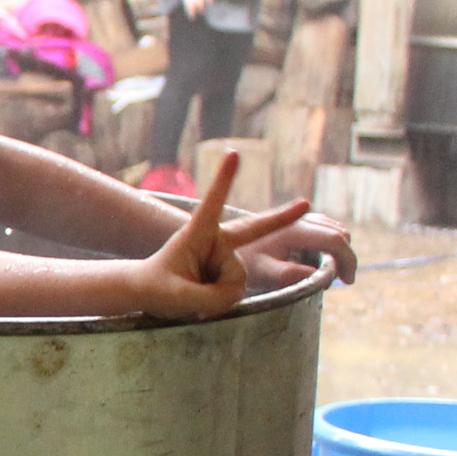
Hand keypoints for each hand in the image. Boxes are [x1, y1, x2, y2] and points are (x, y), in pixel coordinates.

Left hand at [133, 151, 311, 316]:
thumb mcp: (176, 297)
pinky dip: (220, 301)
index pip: (211, 204)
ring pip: (237, 281)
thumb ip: (211, 297)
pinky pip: (236, 291)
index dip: (223, 180)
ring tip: (192, 295)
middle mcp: (216, 240)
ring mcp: (226, 256)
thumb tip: (239, 293)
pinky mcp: (230, 272)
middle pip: (254, 233)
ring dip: (215, 296)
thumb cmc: (155, 288)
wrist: (151, 294)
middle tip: (305, 204)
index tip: (233, 153)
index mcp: (196, 233)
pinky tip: (203, 301)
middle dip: (282, 218)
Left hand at [238, 205, 357, 285]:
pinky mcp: (294, 222)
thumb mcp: (262, 273)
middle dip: (346, 256)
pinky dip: (330, 244)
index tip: (348, 281)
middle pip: (339, 232)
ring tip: (331, 274)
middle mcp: (299, 219)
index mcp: (294, 230)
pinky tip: (322, 263)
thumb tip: (319, 275)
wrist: (217, 244)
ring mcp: (297, 218)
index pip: (335, 239)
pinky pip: (323, 229)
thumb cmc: (239, 261)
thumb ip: (289, 274)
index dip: (348, 260)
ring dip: (339, 250)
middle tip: (342, 280)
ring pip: (333, 229)